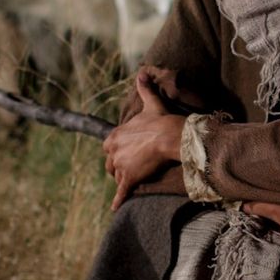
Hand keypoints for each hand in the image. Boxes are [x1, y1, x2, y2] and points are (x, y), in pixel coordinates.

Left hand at [102, 74, 183, 209]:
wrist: (171, 136)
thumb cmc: (161, 120)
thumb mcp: (150, 103)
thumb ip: (144, 89)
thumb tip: (142, 73)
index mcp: (114, 135)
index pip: (109, 147)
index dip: (117, 151)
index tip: (127, 152)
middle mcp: (113, 151)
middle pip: (110, 164)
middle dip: (117, 166)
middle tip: (129, 168)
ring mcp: (120, 166)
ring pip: (117, 177)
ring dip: (123, 180)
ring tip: (132, 181)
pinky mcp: (129, 178)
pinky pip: (121, 192)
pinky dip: (118, 200)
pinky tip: (115, 207)